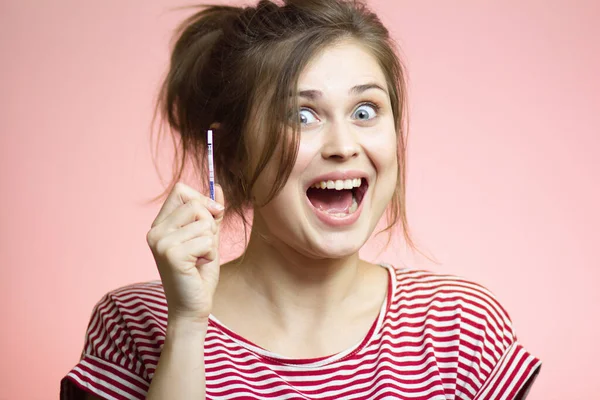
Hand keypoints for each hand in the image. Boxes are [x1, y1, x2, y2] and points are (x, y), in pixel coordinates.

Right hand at [146, 182, 224, 324]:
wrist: (192, 307)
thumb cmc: (199, 275)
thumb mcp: (208, 238)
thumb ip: (211, 214)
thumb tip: (218, 187)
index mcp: (160, 224)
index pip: (180, 190)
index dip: (202, 199)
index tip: (213, 215)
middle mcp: (155, 231)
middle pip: (194, 204)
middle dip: (209, 225)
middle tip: (203, 247)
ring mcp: (161, 242)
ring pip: (204, 223)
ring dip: (211, 243)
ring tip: (199, 259)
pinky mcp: (171, 254)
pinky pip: (207, 241)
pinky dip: (210, 254)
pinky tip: (198, 266)